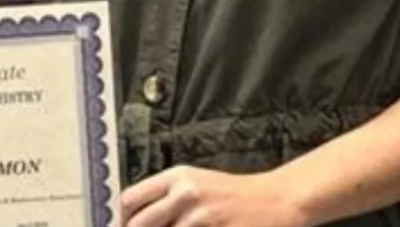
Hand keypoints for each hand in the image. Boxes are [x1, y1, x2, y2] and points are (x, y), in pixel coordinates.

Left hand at [120, 165, 306, 226]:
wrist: (277, 199)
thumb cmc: (235, 194)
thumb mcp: (197, 183)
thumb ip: (167, 198)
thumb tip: (137, 220)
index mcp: (177, 177)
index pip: (130, 199)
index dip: (122, 220)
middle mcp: (185, 194)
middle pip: (139, 224)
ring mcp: (201, 217)